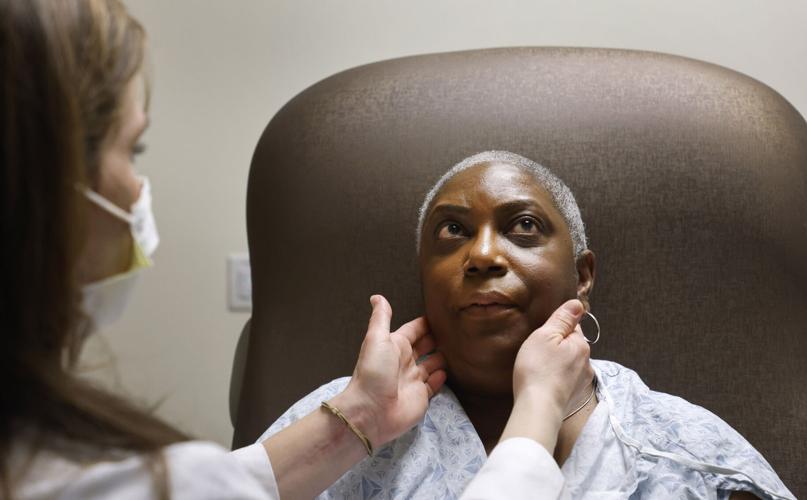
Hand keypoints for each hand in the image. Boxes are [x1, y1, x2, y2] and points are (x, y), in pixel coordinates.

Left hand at [330, 295, 446, 446]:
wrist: (371, 411)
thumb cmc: (374, 371)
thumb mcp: (377, 339)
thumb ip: (381, 318)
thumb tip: (377, 296)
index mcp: (395, 345)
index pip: (414, 330)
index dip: (427, 323)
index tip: (445, 314)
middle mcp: (405, 361)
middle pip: (425, 346)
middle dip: (438, 338)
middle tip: (458, 330)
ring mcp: (414, 379)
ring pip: (432, 363)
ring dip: (443, 356)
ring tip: (460, 348)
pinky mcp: (422, 396)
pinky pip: (434, 384)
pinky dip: (441, 377)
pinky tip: (449, 371)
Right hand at [512, 299, 592, 422]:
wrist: (538, 408)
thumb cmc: (537, 369)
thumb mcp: (545, 335)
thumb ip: (562, 319)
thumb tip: (578, 304)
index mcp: (581, 345)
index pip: (572, 327)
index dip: (557, 328)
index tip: (543, 334)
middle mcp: (587, 363)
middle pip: (572, 347)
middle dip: (558, 347)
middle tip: (537, 352)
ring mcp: (582, 382)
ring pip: (569, 365)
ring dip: (558, 365)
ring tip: (539, 369)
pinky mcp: (574, 398)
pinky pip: (566, 381)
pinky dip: (557, 380)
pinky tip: (544, 383)